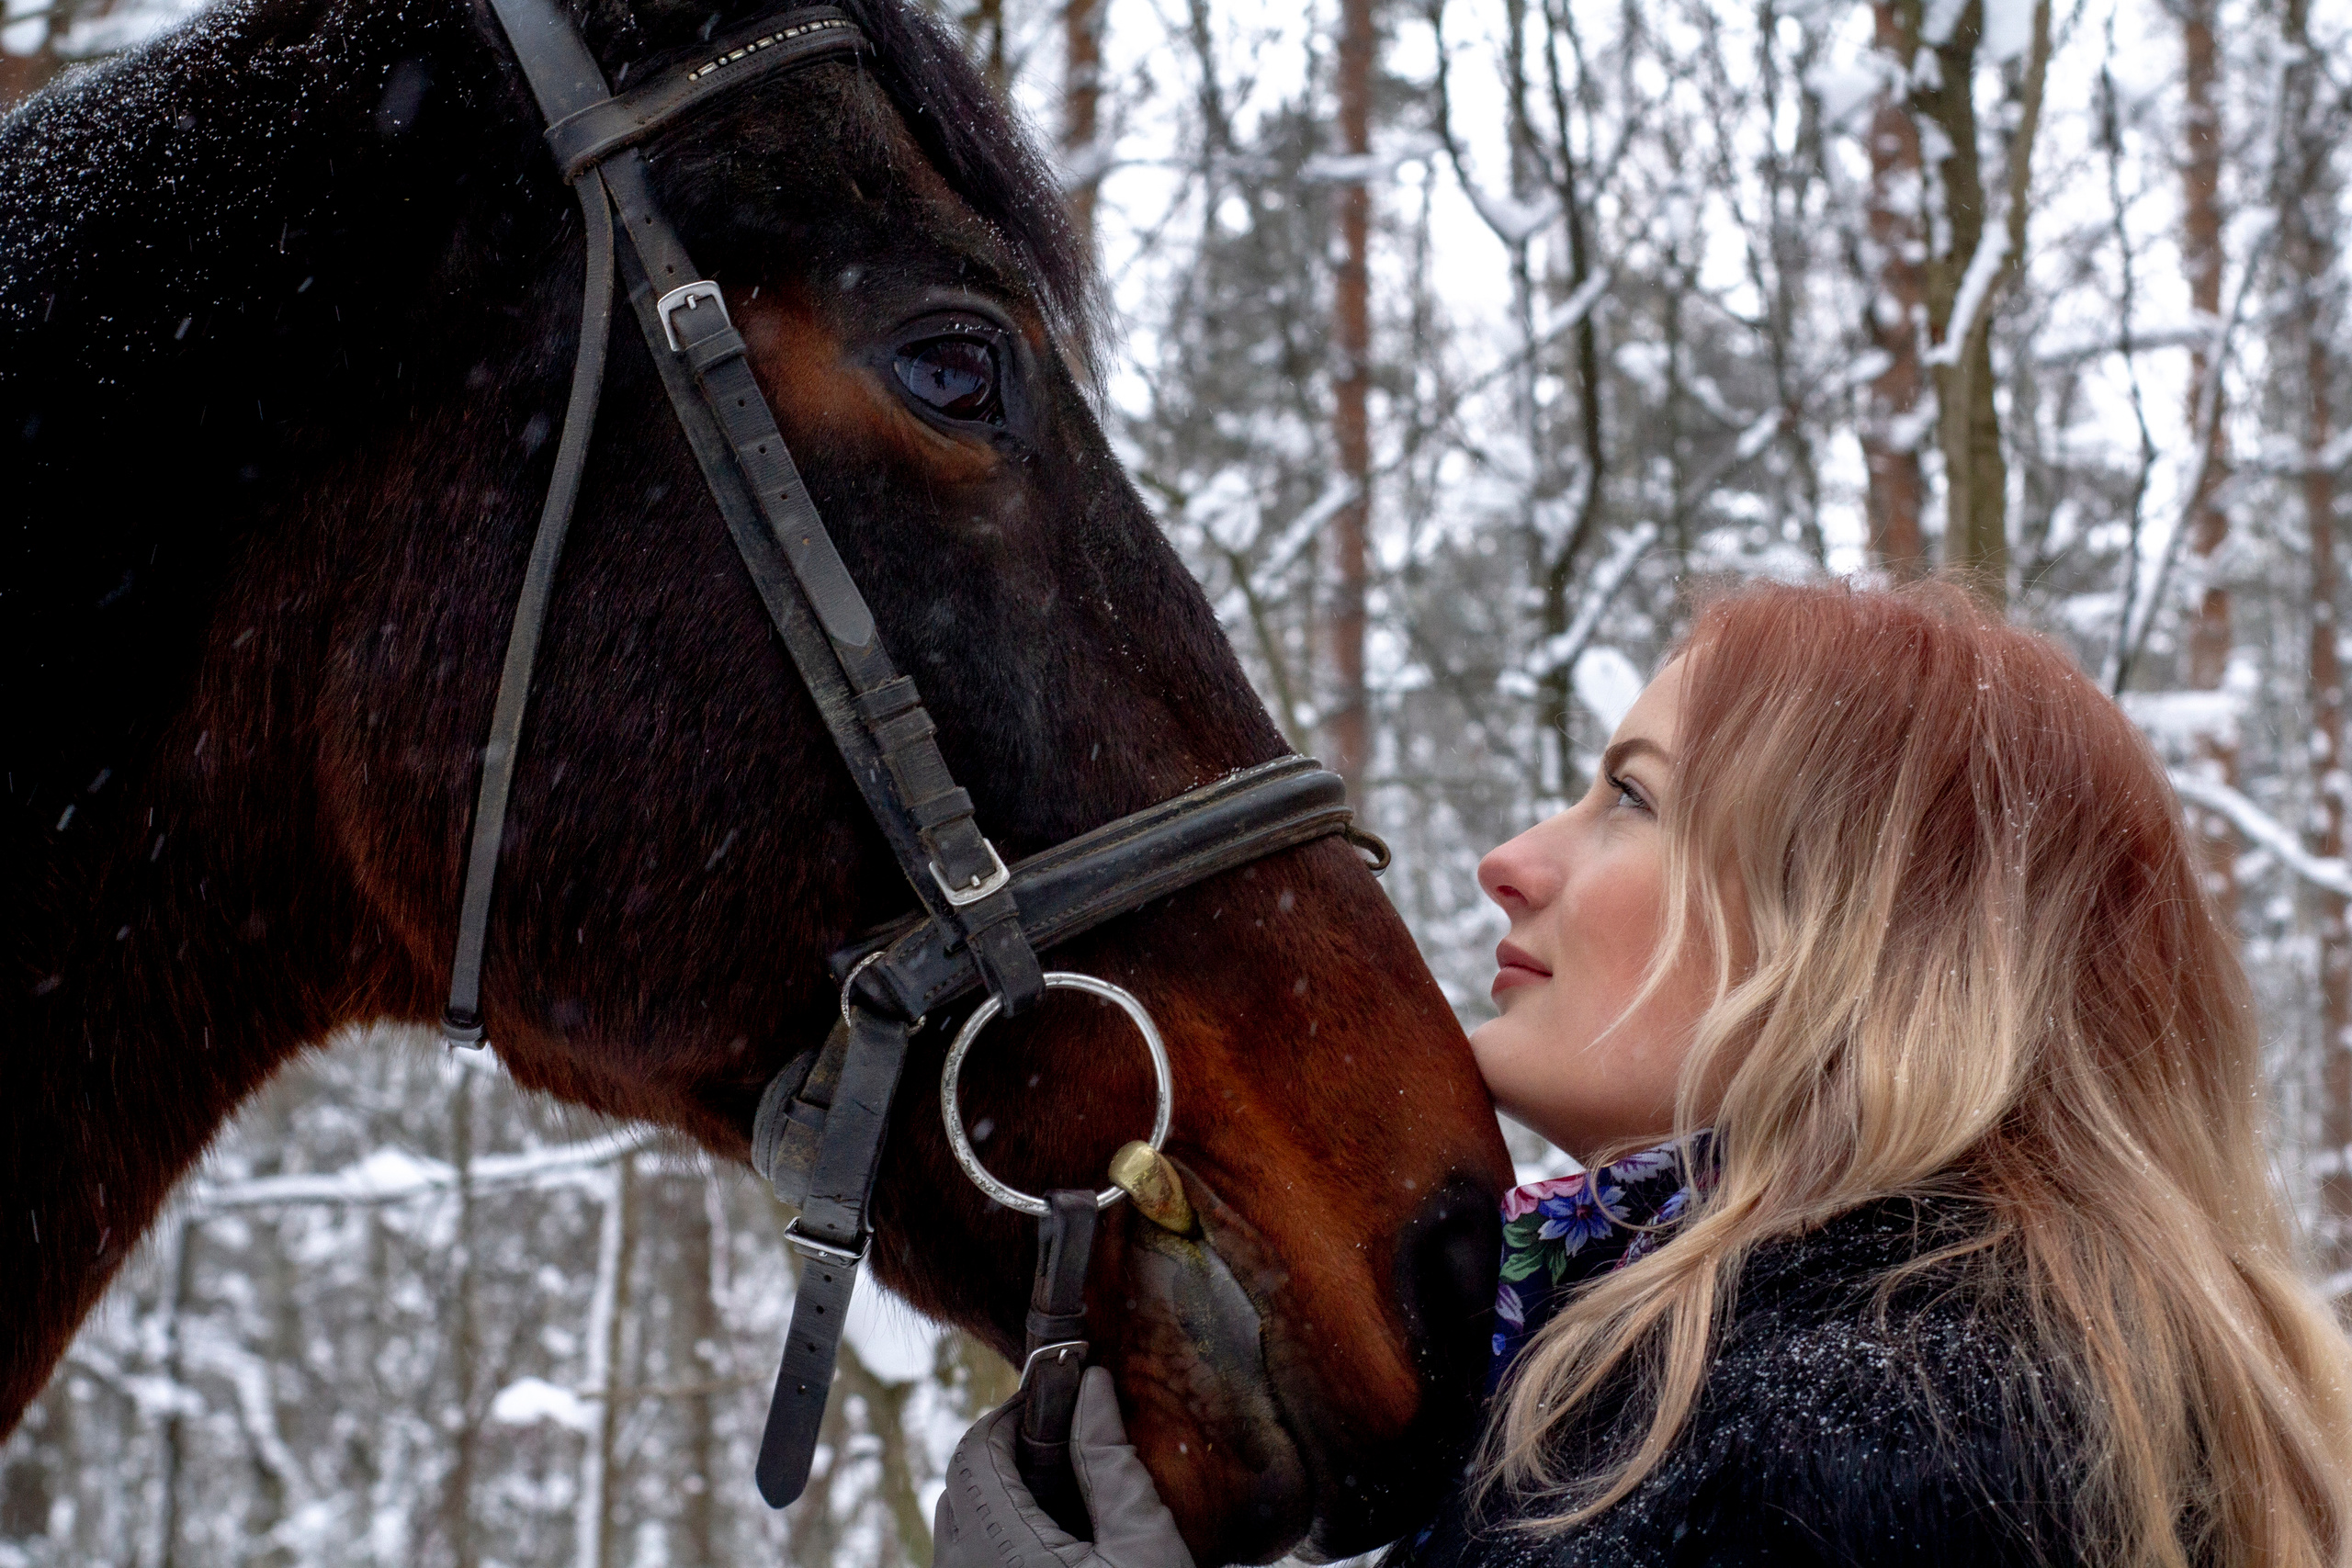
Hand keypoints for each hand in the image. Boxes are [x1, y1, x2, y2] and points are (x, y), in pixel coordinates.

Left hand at [934, 1366, 1195, 1567]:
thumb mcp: (1144, 1542)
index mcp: (1003, 1551)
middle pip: (960, 1486)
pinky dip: (992, 1537)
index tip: (1053, 1400)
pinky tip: (1046, 1543)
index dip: (1010, 1416)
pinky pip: (963, 1562)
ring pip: (956, 1526)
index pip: (975, 1453)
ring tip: (1058, 1492)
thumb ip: (1109, 1459)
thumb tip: (1093, 1386)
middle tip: (1061, 1441)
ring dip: (995, 1495)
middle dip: (1002, 1453)